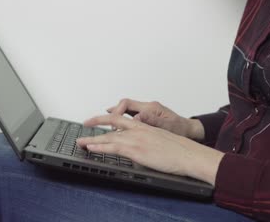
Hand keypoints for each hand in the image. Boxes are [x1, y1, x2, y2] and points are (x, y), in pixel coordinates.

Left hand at [77, 114, 223, 184]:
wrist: (189, 154)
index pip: (122, 118)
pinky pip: (112, 147)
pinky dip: (99, 147)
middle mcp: (139, 129)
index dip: (109, 117)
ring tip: (81, 142)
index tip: (100, 118)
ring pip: (108, 136)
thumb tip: (142, 147)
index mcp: (145, 125)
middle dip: (96, 122)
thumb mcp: (161, 139)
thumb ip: (148, 140)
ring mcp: (136, 138)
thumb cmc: (179, 150)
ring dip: (92, 139)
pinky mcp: (136, 149)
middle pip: (112, 121)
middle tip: (85, 123)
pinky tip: (91, 148)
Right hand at [107, 98, 204, 140]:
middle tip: (96, 123)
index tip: (111, 124)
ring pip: (125, 111)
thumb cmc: (181, 129)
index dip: (116, 112)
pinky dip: (121, 121)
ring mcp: (146, 113)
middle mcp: (147, 108)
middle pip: (123, 105)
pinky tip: (115, 129)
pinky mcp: (147, 119)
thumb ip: (152, 121)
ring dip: (114, 117)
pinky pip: (129, 117)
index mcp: (151, 108)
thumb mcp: (168, 126)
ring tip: (103, 126)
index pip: (126, 104)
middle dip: (110, 114)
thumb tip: (137, 118)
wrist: (190, 131)